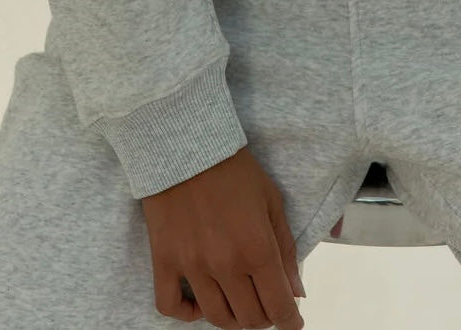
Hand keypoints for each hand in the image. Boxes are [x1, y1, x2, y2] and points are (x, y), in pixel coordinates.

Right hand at [140, 146, 305, 328]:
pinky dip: (187, 314)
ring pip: (216, 318)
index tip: (293, 321)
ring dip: (234, 318)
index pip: (278, 306)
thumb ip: (286, 250)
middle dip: (264, 317)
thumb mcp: (272, 202)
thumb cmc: (235, 171)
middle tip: (267, 302)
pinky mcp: (164, 262)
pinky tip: (201, 304)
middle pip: (249, 318)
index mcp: (257, 248)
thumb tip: (296, 293)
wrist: (186, 147)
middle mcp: (225, 265)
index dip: (289, 320)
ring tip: (240, 302)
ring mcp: (192, 267)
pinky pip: (170, 307)